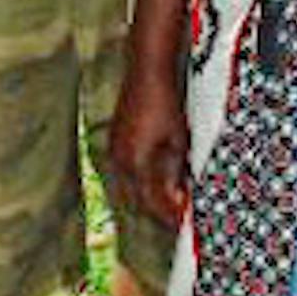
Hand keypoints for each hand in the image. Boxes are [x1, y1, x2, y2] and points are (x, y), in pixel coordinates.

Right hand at [110, 60, 189, 230]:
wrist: (147, 71)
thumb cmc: (166, 103)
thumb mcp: (177, 141)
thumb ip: (174, 174)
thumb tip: (179, 202)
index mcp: (136, 163)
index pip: (151, 204)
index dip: (167, 217)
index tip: (183, 224)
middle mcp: (120, 161)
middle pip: (137, 200)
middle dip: (156, 212)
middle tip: (177, 217)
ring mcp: (113, 151)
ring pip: (129, 187)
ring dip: (147, 198)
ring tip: (168, 202)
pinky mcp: (114, 142)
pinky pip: (125, 172)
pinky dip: (139, 182)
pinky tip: (153, 180)